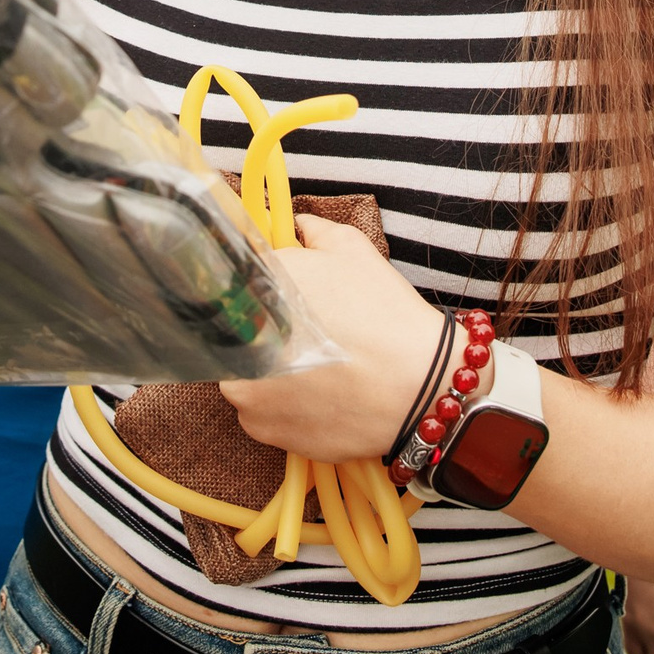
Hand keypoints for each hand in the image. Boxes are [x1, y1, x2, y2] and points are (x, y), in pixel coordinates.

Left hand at [219, 217, 444, 461]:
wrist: (419, 387)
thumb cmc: (385, 314)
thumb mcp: (352, 250)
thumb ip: (314, 231)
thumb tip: (298, 226)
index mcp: (251, 288)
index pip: (234, 281)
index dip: (259, 289)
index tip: (281, 297)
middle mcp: (236, 340)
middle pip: (237, 330)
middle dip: (265, 331)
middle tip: (307, 334)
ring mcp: (244, 390)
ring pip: (248, 374)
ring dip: (272, 370)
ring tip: (319, 369)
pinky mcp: (260, 427)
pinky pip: (262, 411)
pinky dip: (285, 404)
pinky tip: (321, 395)